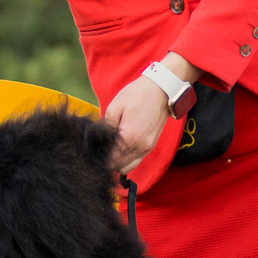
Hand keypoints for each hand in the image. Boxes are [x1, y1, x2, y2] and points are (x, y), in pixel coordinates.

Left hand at [102, 56, 194, 172]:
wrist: (161, 90)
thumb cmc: (137, 95)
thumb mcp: (115, 107)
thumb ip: (106, 127)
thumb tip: (99, 141)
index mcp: (130, 137)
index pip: (111, 161)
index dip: (101, 158)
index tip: (96, 150)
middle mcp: (140, 147)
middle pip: (119, 167)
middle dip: (109, 161)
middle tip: (102, 149)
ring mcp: (147, 148)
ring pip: (128, 167)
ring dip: (118, 162)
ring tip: (111, 149)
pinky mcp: (151, 146)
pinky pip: (137, 161)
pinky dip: (128, 159)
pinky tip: (122, 148)